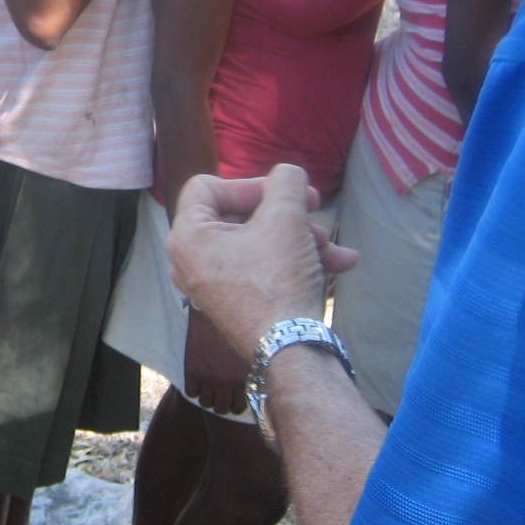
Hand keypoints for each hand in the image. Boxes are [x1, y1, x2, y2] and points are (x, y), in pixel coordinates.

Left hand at [167, 165, 356, 364]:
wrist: (291, 350)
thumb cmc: (278, 281)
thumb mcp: (286, 218)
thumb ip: (285, 182)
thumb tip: (286, 174)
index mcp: (187, 236)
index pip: (207, 186)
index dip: (249, 183)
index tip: (283, 193)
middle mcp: (190, 260)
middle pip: (239, 216)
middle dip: (287, 214)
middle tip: (317, 211)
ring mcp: (212, 284)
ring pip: (259, 243)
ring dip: (300, 239)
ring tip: (334, 248)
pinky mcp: (234, 302)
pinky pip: (261, 269)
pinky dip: (294, 262)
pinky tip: (337, 264)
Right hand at [183, 308, 250, 414]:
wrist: (215, 307)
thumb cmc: (240, 325)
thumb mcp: (250, 350)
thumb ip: (251, 369)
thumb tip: (257, 384)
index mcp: (245, 377)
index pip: (240, 406)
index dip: (235, 404)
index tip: (233, 399)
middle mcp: (227, 381)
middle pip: (222, 408)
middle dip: (221, 403)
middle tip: (220, 396)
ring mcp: (208, 377)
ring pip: (206, 403)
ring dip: (207, 398)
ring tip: (208, 390)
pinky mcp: (192, 369)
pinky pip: (191, 392)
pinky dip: (194, 390)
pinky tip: (197, 382)